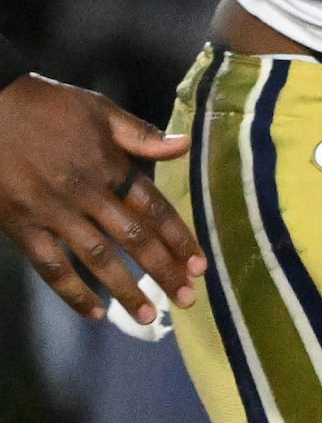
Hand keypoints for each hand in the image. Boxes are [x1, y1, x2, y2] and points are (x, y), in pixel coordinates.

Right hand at [0, 75, 203, 324]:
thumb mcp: (98, 109)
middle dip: (163, 271)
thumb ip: (140, 134)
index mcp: (110, 166)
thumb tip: (185, 145)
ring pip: (97, 258)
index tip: (199, 266)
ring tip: (150, 316)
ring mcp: (52, 211)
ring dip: (126, 289)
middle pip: (134, 239)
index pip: (155, 209)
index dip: (180, 239)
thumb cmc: (44, 106)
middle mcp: (87, 193)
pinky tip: (95, 313)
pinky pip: (50, 265)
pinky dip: (73, 292)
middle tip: (187, 299)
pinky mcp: (20, 224)